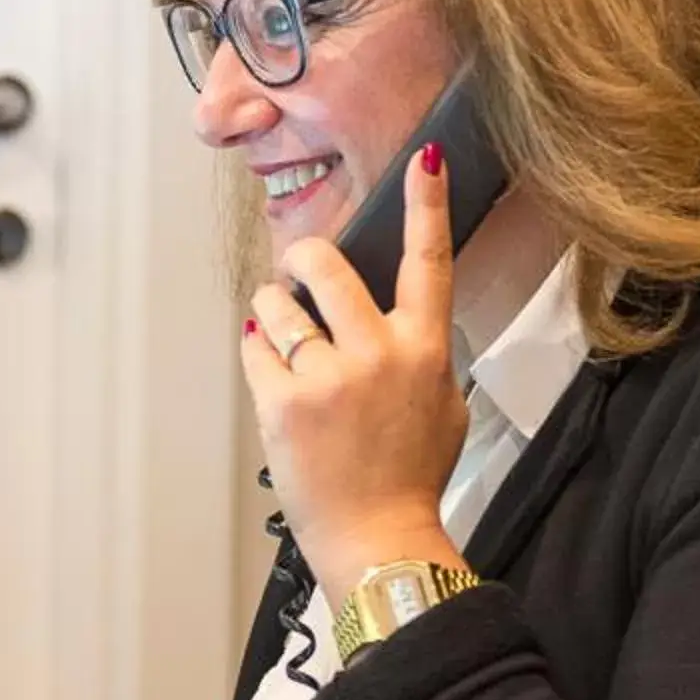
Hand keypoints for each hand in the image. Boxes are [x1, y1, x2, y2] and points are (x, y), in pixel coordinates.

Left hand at [244, 142, 470, 604]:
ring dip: (273, 312)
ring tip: (283, 341)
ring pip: (278, 306)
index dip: (426, 204)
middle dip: (303, 260)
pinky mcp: (283, 403)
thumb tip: (394, 319)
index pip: (428, 261)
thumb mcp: (444, 406)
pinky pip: (254, 351)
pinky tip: (277, 379)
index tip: (423, 159)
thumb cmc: (411, 476)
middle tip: (299, 274)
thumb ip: (422, 353)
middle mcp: (378, 353)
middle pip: (326, 265)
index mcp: (425, 350)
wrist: (378, 539)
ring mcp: (328, 377)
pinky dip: (259, 357)